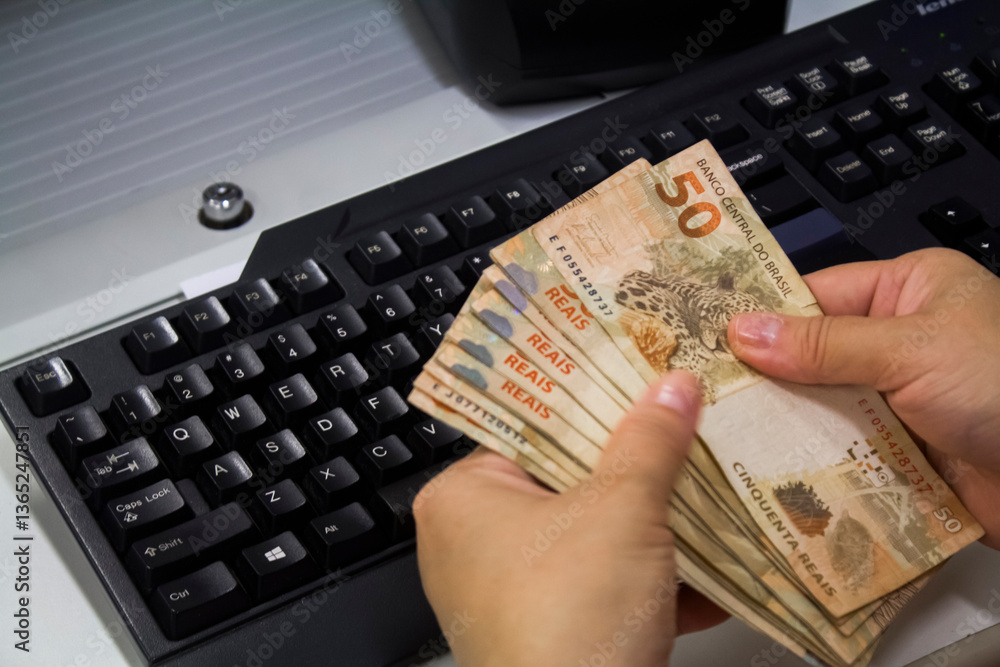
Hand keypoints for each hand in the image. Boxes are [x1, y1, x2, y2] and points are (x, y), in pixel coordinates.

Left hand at [413, 371, 728, 666]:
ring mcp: (509, 593)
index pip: (526, 422)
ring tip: (708, 490)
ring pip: (593, 536)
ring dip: (654, 527)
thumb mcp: (621, 511)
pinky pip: (604, 588)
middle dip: (633, 465)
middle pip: (566, 479)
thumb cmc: (569, 622)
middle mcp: (473, 543)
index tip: (632, 372)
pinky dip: (652, 583)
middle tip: (680, 424)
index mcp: (463, 497)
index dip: (586, 397)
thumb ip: (649, 442)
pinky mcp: (549, 634)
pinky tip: (709, 574)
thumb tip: (672, 388)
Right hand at [728, 248, 999, 548]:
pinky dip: (809, 460)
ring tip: (717, 432)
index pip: (814, 294)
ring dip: (781, 423)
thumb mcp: (914, 349)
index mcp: (909, 291)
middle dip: (763, 376)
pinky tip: (763, 469)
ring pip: (819, 406)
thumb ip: (826, 344)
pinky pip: (839, 449)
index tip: (702, 333)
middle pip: (809, 353)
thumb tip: (744, 331)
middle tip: (699, 391)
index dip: (760, 314)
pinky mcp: (897, 452)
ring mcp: (897, 400)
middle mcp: (898, 341)